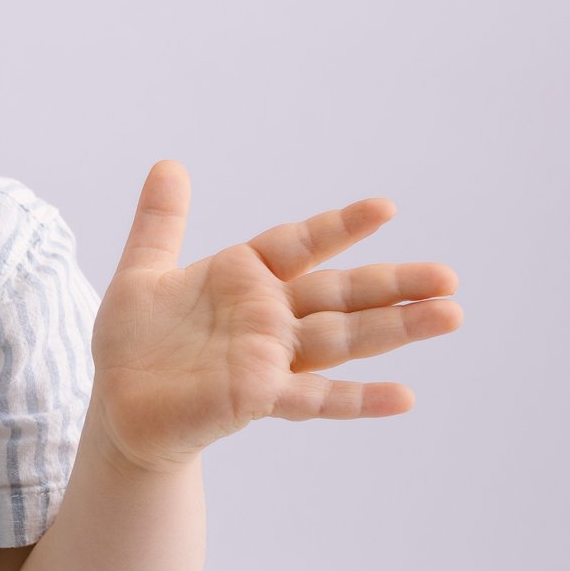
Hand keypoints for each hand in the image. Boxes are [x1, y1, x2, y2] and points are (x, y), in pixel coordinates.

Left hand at [87, 160, 462, 474]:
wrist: (119, 406)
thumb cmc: (134, 343)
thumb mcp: (143, 271)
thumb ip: (161, 220)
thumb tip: (169, 164)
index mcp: (244, 278)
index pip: (300, 245)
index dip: (339, 227)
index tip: (384, 208)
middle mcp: (267, 317)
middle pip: (339, 294)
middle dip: (392, 284)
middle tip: (449, 276)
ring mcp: (268, 358)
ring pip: (342, 339)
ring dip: (395, 329)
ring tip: (450, 314)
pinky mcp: (258, 397)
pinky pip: (316, 398)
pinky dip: (358, 398)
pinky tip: (404, 396)